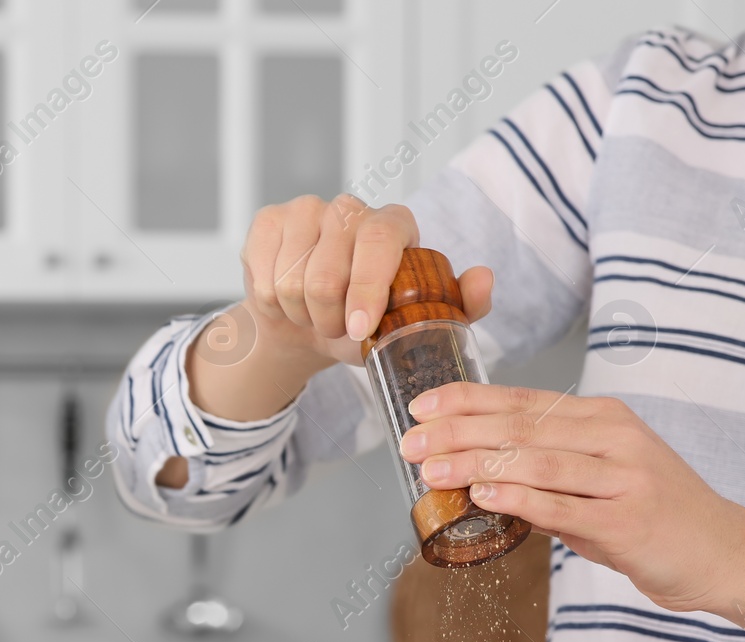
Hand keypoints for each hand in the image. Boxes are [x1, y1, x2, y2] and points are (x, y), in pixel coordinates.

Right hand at [162, 195, 491, 487]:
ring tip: (313, 315)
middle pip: (327, 274)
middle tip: (336, 328)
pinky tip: (285, 300)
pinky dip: (271, 304)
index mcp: (393, 224)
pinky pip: (262, 277)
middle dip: (327, 318)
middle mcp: (350, 208)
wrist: (309, 328)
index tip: (359, 330)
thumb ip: (460, 306)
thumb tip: (482, 279)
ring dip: (300, 314)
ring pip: (290, 281)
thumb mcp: (416, 325)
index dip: (366, 290)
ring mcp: (305, 209)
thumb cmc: (367, 324)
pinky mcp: (268, 221)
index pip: (380, 242)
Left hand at [401, 384, 744, 641]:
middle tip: (409, 443)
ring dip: (475, 464)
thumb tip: (473, 475)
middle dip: (457, 433)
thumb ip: (541, 474)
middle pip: (521, 428)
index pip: (523, 401)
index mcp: (602, 418)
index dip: (467, 401)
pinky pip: (561, 505)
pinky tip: (481, 495)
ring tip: (430, 470)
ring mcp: (624, 477)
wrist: (723, 552)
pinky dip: (518, 498)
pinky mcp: (626, 520)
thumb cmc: (652, 514)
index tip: (421, 407)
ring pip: (535, 462)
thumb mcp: (597, 479)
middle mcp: (614, 437)